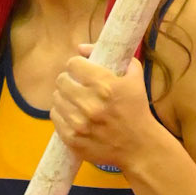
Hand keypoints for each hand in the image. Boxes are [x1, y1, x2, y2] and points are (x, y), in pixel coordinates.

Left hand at [50, 45, 158, 173]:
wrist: (139, 146)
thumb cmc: (137, 109)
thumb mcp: (134, 76)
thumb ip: (115, 55)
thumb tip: (81, 48)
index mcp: (105, 86)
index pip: (73, 64)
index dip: (77, 65)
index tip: (81, 70)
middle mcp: (90, 104)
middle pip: (61, 80)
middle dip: (69, 80)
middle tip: (77, 86)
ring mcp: (79, 124)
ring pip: (56, 98)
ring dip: (65, 97)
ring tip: (76, 101)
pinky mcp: (73, 139)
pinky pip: (55, 117)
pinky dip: (62, 114)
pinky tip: (73, 115)